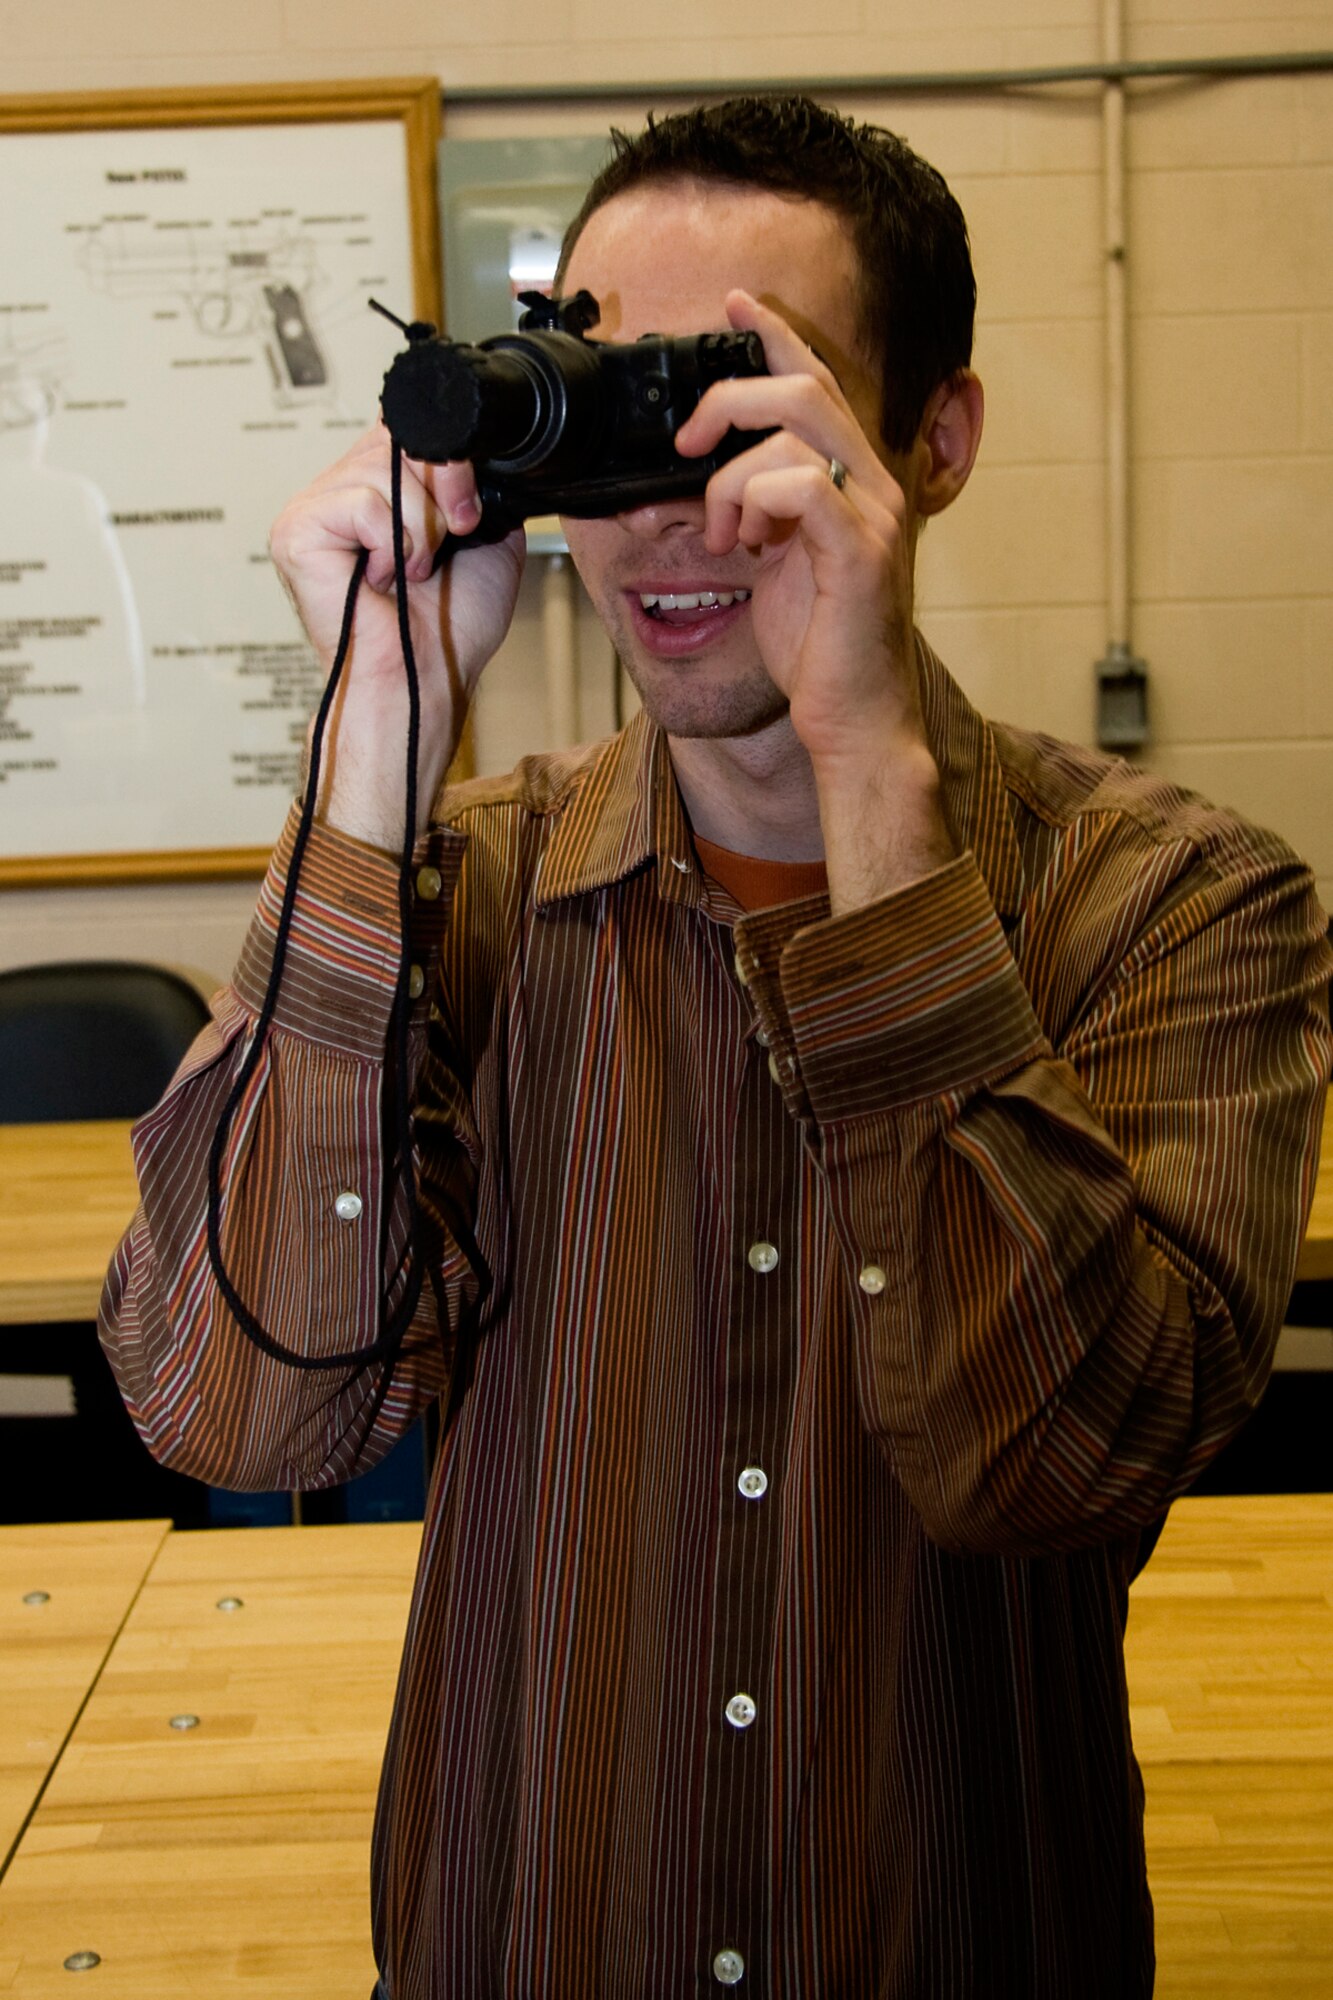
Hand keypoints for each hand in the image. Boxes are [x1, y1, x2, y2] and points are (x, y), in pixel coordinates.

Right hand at [269, 423, 523, 846]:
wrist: (426, 675)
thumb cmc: (448, 623)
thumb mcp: (487, 532)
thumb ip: (478, 480)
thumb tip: (478, 441)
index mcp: (381, 485)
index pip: (408, 421)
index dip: (448, 453)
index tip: (470, 510)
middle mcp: (343, 487)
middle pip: (397, 433)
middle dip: (444, 488)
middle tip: (451, 541)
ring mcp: (314, 506)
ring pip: (383, 467)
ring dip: (420, 527)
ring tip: (410, 570)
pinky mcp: (296, 530)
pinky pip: (361, 501)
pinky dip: (389, 543)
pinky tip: (380, 578)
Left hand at [673, 290, 924, 773]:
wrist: (853, 719)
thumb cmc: (818, 648)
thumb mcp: (776, 560)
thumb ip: (756, 508)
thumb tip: (705, 481)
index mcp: (852, 480)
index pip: (818, 381)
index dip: (777, 333)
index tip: (733, 302)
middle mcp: (873, 485)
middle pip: (803, 389)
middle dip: (729, 399)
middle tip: (686, 443)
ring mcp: (874, 515)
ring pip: (794, 433)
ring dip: (732, 478)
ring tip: (729, 533)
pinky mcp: (861, 551)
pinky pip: (802, 485)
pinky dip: (756, 502)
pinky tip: (751, 545)